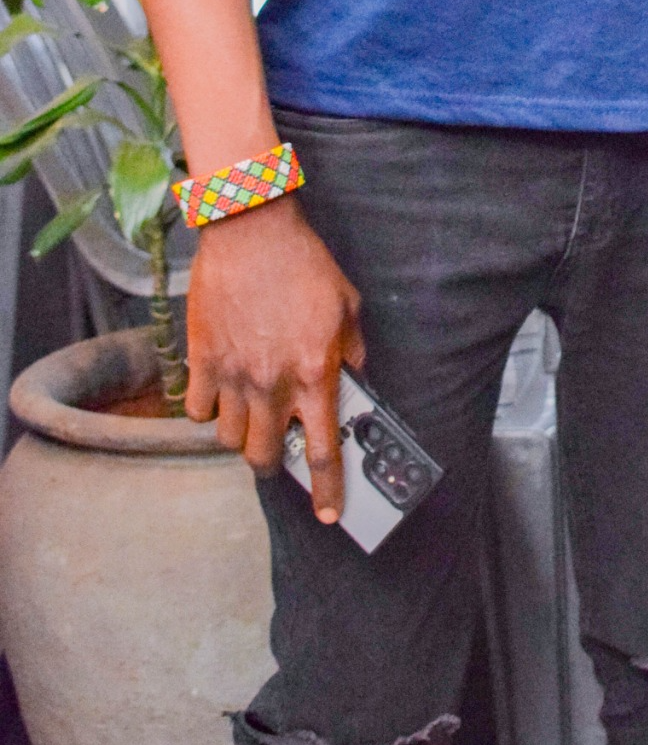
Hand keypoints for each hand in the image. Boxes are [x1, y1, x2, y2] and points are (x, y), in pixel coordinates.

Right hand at [185, 198, 365, 519]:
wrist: (251, 231)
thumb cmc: (305, 264)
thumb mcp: (348, 306)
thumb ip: (351, 351)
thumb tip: (352, 379)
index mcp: (315, 374)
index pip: (323, 451)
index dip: (327, 490)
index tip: (328, 513)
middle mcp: (272, 384)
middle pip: (265, 458)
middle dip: (274, 464)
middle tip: (280, 451)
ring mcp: (232, 375)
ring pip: (229, 440)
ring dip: (242, 436)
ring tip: (252, 417)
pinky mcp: (201, 360)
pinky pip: (198, 410)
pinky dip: (209, 410)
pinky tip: (222, 393)